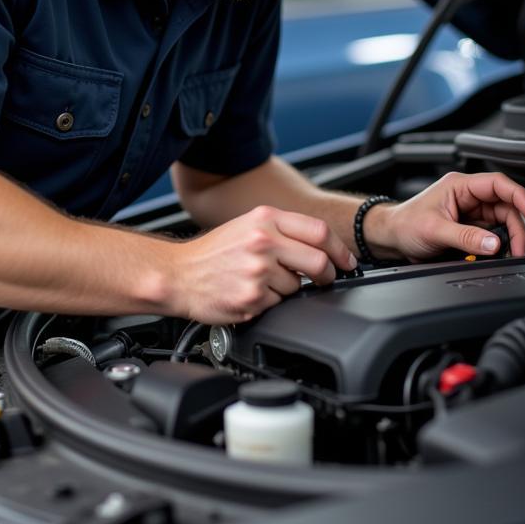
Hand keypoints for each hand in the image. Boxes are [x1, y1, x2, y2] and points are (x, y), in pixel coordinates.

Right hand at [171, 205, 357, 322]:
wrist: (178, 274)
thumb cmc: (213, 252)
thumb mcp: (248, 225)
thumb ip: (283, 230)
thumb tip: (323, 246)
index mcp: (265, 219)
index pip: (319, 231)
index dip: (340, 249)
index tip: (347, 261)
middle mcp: (263, 242)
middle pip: (319, 261)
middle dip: (327, 274)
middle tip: (323, 278)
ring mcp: (258, 271)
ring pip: (298, 287)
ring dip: (288, 289)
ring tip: (262, 281)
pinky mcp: (252, 298)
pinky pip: (279, 304)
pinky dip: (270, 302)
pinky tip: (251, 293)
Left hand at [369, 172, 524, 260]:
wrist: (391, 238)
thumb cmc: (405, 224)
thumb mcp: (434, 231)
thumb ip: (465, 237)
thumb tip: (494, 243)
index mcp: (459, 186)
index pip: (498, 184)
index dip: (519, 196)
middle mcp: (468, 196)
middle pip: (506, 206)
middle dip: (517, 226)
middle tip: (519, 249)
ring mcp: (471, 212)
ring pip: (503, 221)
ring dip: (510, 237)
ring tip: (510, 254)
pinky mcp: (471, 228)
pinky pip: (494, 234)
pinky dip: (500, 245)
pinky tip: (498, 255)